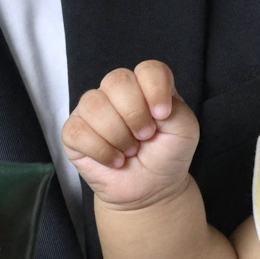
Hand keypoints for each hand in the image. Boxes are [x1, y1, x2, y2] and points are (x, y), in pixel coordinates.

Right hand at [62, 60, 199, 209]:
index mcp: (146, 86)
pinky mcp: (74, 132)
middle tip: (145, 137)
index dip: (155, 89)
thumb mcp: (185, 130)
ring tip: (130, 151)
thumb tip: (152, 105)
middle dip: (135, 115)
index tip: (163, 115)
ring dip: (119, 136)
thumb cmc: (167, 155)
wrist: (151, 189)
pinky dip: (102, 151)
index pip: (148, 69)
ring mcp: (92, 110)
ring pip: (95, 106)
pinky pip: (79, 131)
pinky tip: (115, 161)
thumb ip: (175, 109)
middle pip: (117, 81)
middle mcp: (117, 92)